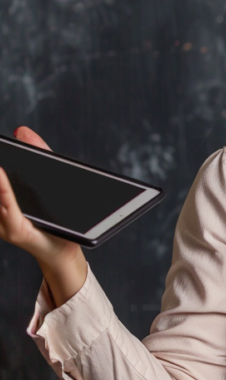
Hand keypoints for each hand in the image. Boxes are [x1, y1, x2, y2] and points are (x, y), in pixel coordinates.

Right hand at [0, 127, 82, 264]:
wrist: (65, 249)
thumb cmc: (53, 218)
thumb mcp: (46, 181)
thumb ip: (37, 154)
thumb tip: (21, 130)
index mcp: (0, 201)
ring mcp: (2, 222)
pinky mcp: (15, 230)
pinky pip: (8, 209)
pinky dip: (3, 192)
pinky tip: (1, 175)